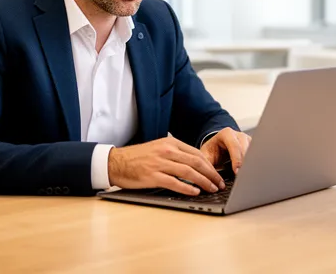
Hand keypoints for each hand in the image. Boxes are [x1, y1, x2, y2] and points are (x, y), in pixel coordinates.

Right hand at [108, 135, 224, 195]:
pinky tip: (195, 192)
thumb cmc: (137, 158)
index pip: (196, 153)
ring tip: (212, 189)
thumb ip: (175, 154)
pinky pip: (175, 182)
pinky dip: (187, 188)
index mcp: (170, 143)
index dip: (210, 165)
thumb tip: (195, 165)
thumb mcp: (158, 149)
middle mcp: (167, 151)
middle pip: (196, 162)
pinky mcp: (153, 176)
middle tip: (220, 183)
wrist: (116, 162)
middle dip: (211, 174)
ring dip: (204, 181)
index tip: (217, 174)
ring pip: (188, 172)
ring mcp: (160, 163)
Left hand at [200, 127, 251, 173]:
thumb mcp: (206, 156)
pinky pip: (256, 155)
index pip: (234, 146)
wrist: (216, 147)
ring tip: (247, 176)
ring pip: (253, 152)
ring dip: (250, 164)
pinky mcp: (253, 147)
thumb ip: (207, 164)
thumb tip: (209, 177)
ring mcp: (247, 140)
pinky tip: (249, 172)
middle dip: (245, 163)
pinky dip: (253, 164)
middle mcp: (238, 135)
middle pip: (246, 149)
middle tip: (243, 177)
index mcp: (226, 134)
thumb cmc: (211, 151)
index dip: (236, 160)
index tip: (237, 172)